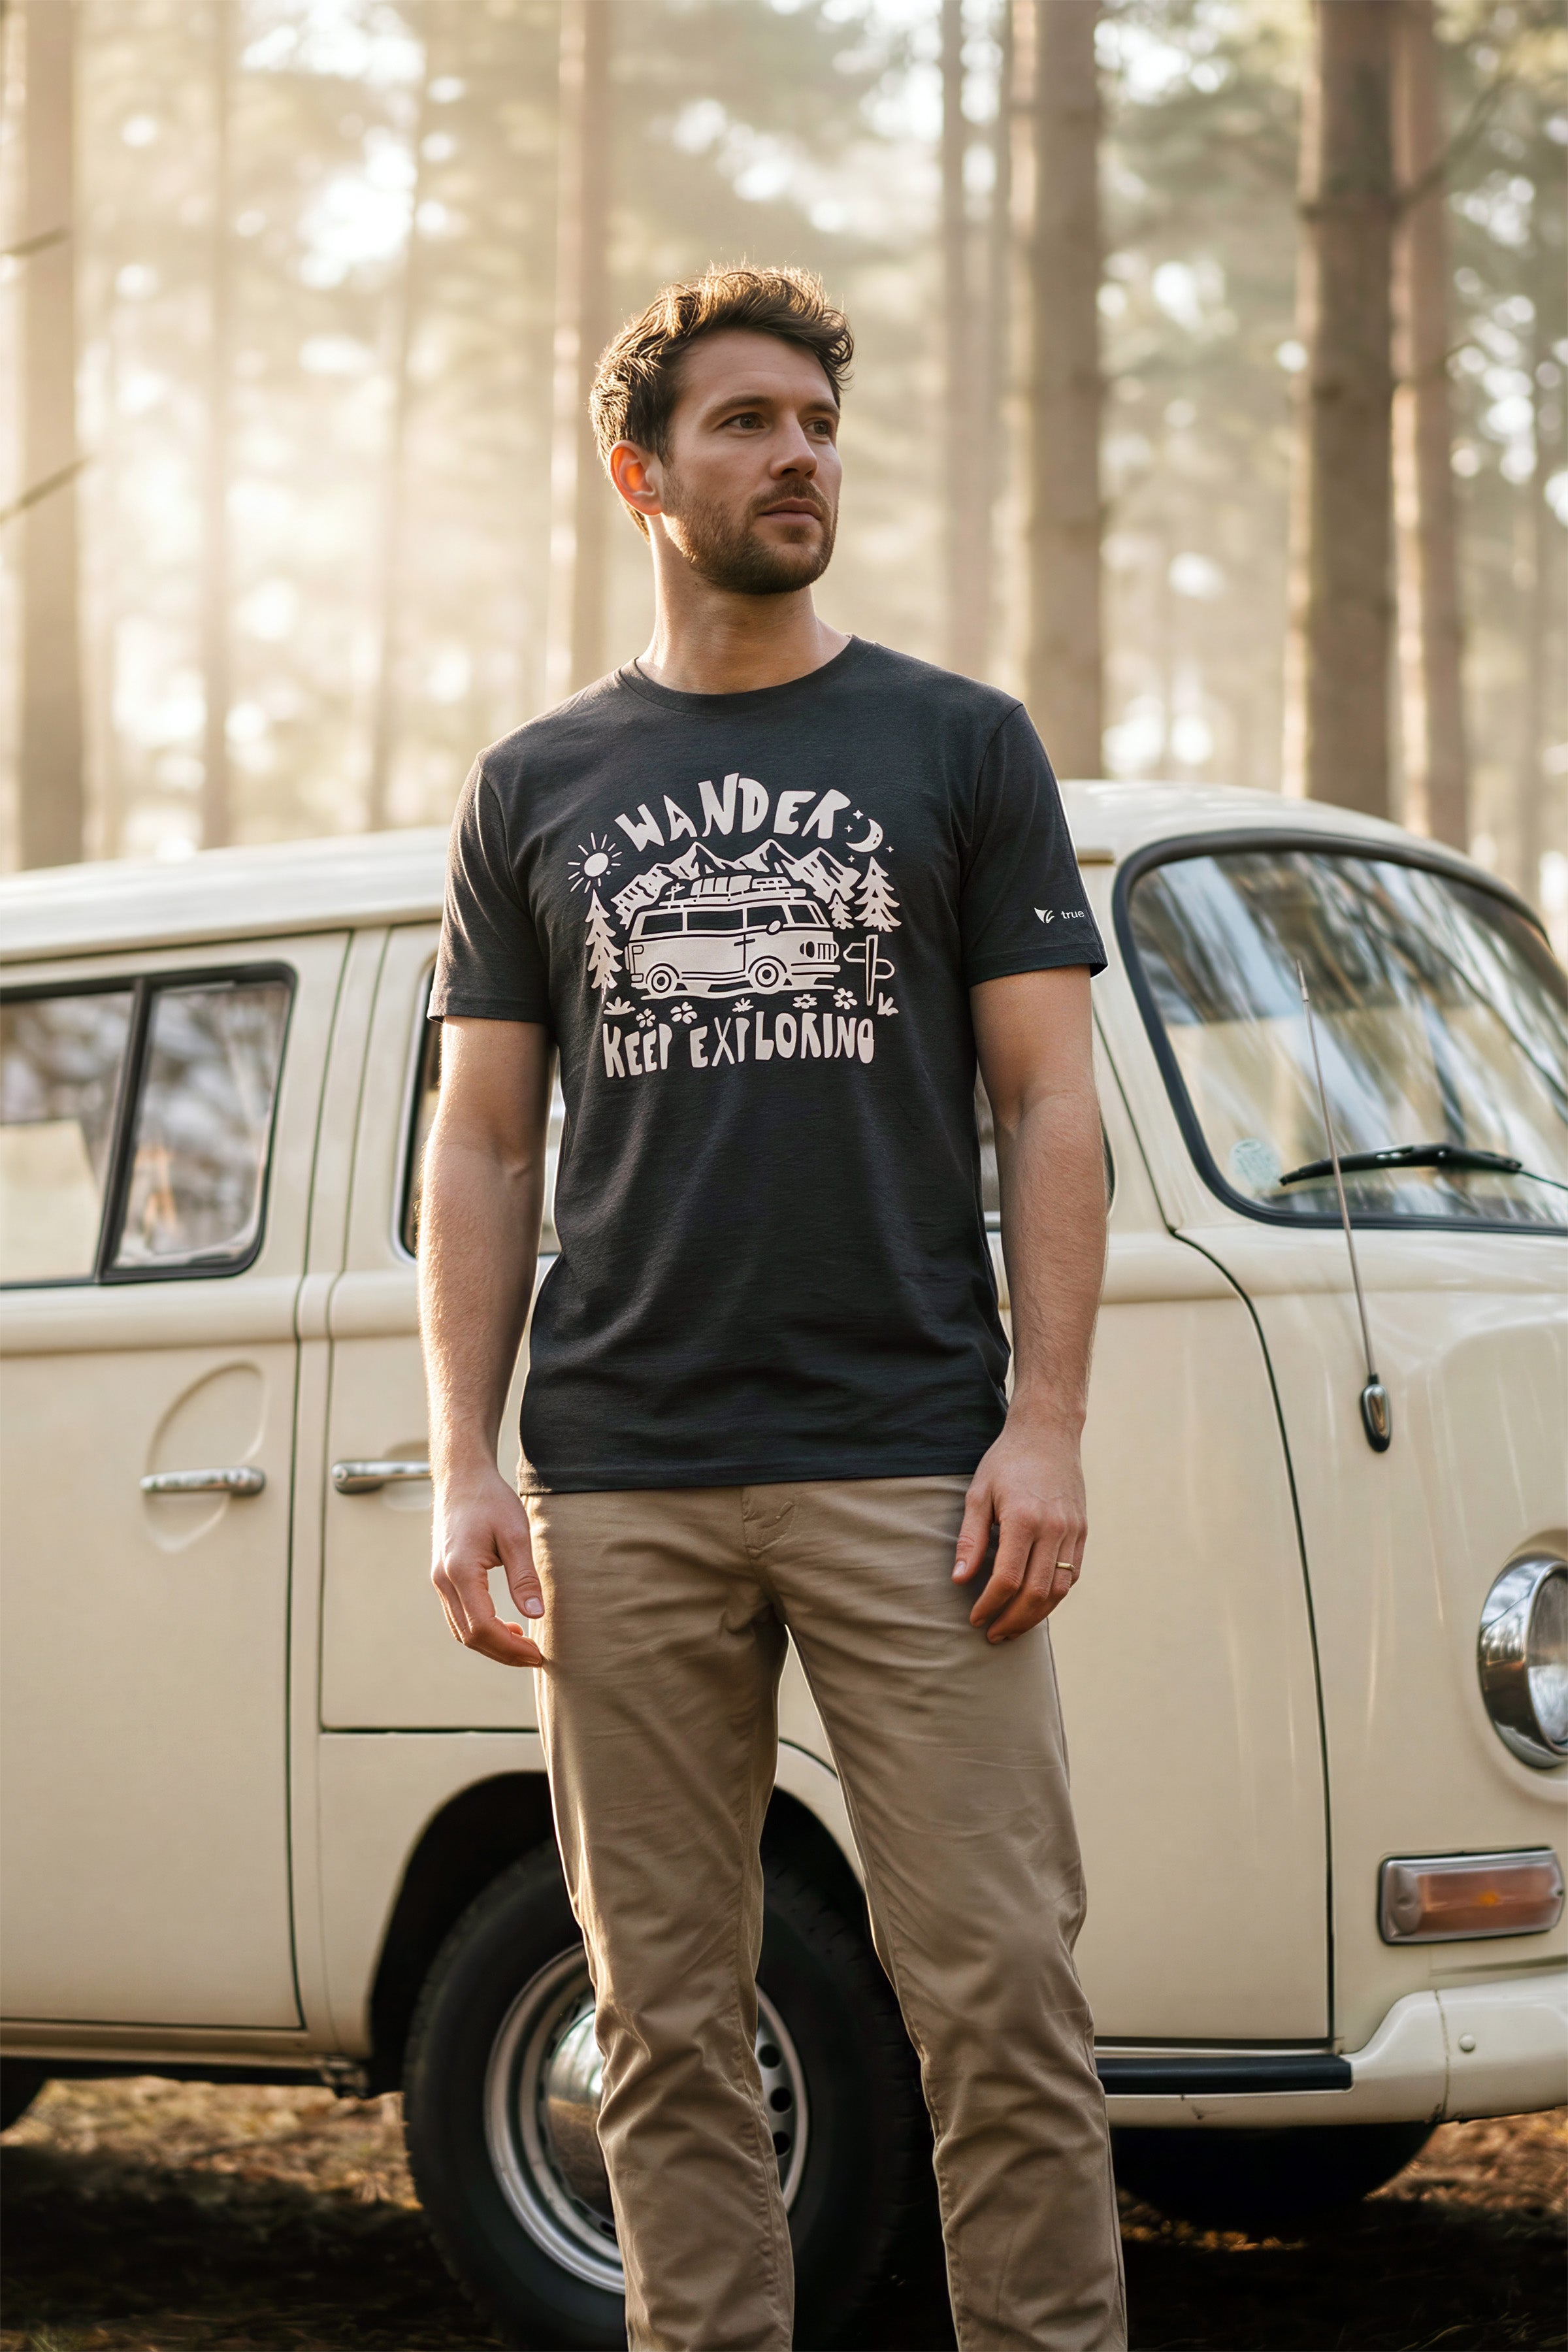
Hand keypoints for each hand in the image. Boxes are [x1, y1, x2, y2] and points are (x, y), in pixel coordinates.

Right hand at [431, 1464, 544, 1667]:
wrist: (462, 1479)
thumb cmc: (491, 1501)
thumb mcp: (516, 1534)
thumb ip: (524, 1577)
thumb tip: (536, 1615)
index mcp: (460, 1571)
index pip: (483, 1627)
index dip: (510, 1647)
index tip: (538, 1653)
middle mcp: (443, 1581)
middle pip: (470, 1636)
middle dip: (503, 1652)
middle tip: (535, 1656)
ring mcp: (439, 1581)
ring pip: (461, 1630)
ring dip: (491, 1644)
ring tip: (524, 1646)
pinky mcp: (442, 1578)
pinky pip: (459, 1616)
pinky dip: (481, 1630)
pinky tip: (507, 1626)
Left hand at [952, 1413, 1086, 1642]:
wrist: (1048, 1433)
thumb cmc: (1006, 1461)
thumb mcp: (978, 1494)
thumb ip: (970, 1539)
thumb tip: (959, 1579)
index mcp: (1024, 1519)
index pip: (1008, 1579)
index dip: (990, 1605)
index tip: (975, 1618)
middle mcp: (1054, 1529)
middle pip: (1036, 1593)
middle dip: (1012, 1620)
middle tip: (992, 1634)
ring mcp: (1073, 1531)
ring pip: (1059, 1590)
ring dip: (1036, 1616)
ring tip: (1012, 1628)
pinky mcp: (1082, 1532)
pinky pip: (1072, 1575)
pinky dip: (1054, 1595)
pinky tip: (1035, 1604)